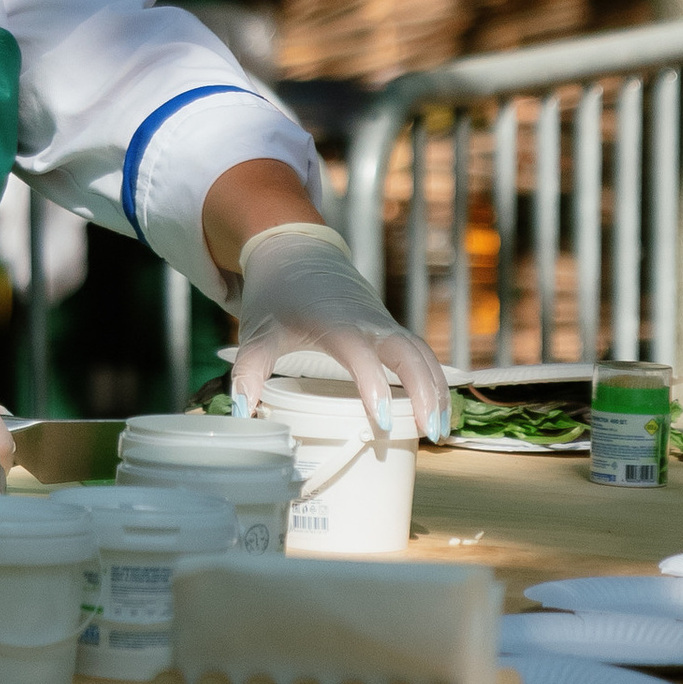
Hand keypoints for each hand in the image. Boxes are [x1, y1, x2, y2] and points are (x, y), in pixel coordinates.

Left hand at [227, 221, 450, 440]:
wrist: (294, 250)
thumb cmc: (276, 294)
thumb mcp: (256, 331)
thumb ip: (248, 371)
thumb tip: (242, 413)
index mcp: (334, 322)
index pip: (362, 354)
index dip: (375, 386)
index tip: (385, 422)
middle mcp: (366, 321)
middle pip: (408, 352)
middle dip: (425, 391)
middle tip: (432, 432)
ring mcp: (381, 323)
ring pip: (421, 353)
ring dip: (436, 388)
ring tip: (440, 430)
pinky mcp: (387, 328)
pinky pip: (418, 352)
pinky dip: (432, 378)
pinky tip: (436, 409)